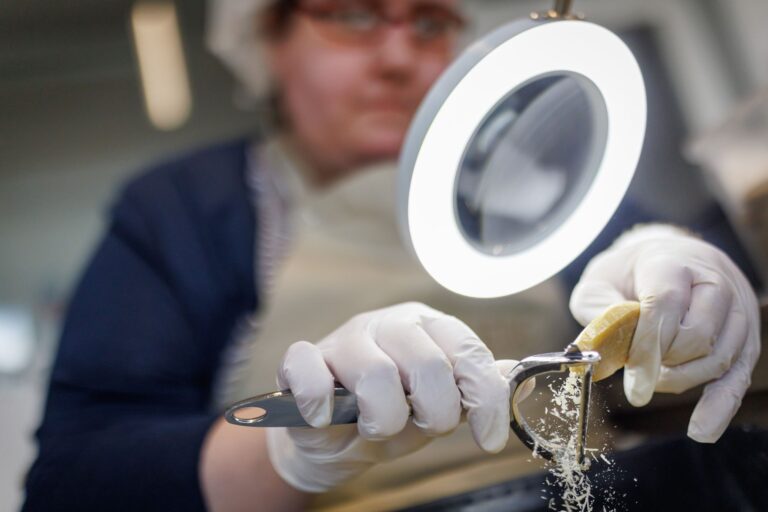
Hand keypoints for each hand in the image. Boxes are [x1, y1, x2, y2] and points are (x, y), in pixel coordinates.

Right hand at [265, 302, 520, 491]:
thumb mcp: (441, 404)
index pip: (468, 352)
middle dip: (433, 412)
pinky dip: (318, 400)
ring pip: (375, 373)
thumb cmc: (393, 413)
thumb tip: (520, 380)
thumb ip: (476, 389)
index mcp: (429, 327)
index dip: (486, 400)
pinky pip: (307, 367)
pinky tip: (324, 417)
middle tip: (421, 427)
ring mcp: (345, 338)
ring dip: (382, 418)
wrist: (334, 437)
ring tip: (376, 427)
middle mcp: (390, 323)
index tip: (489, 440)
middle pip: (427, 364)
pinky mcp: (304, 359)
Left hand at [570, 224, 759, 442]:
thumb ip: (598, 311)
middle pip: (698, 335)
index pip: (666, 304)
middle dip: (664, 361)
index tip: (630, 382)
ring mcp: (737, 311)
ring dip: (681, 378)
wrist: (668, 257)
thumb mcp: (599, 281)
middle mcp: (714, 282)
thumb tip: (597, 348)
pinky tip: (701, 430)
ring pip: (719, 358)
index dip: (647, 345)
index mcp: (673, 262)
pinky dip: (719, 406)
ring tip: (654, 376)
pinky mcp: (745, 338)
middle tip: (639, 365)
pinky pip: (737, 377)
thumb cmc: (629, 274)